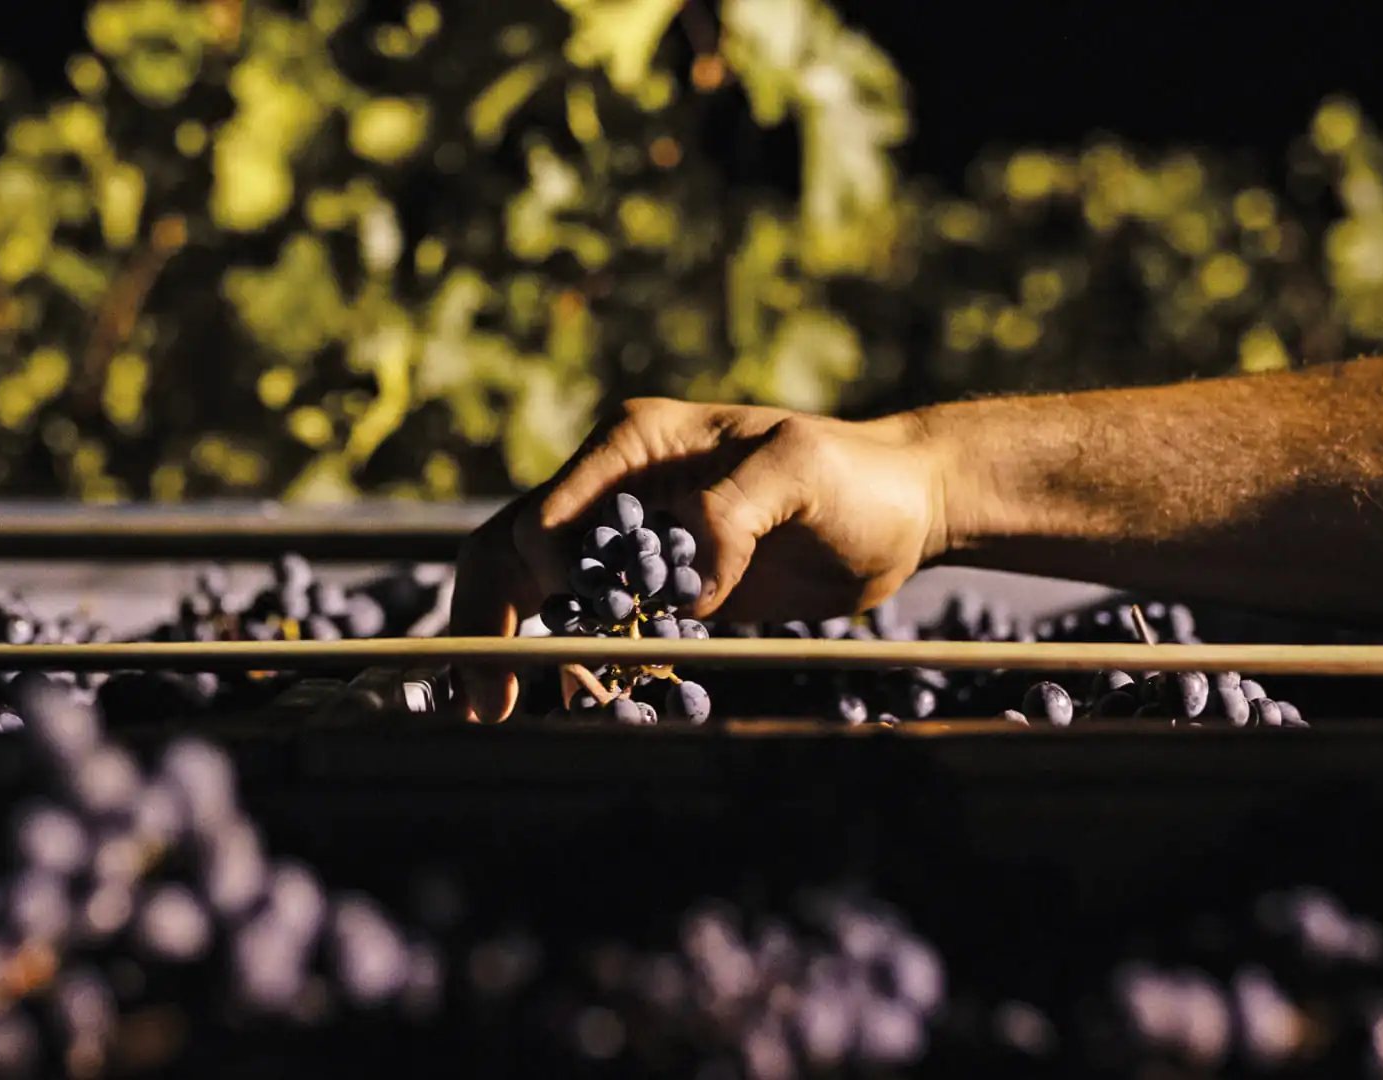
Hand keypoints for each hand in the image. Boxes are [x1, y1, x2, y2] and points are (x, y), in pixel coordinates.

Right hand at [448, 398, 948, 721]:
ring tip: (506, 712)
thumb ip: (732, 511)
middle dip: (487, 621)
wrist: (899, 513)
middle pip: (515, 552)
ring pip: (538, 595)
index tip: (584, 622)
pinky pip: (595, 631)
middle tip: (482, 701)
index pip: (551, 513)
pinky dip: (580, 668)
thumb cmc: (853, 477)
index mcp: (632, 445)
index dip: (547, 575)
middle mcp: (615, 490)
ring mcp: (632, 544)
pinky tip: (588, 705)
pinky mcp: (659, 592)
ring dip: (521, 651)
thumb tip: (685, 586)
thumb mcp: (799, 472)